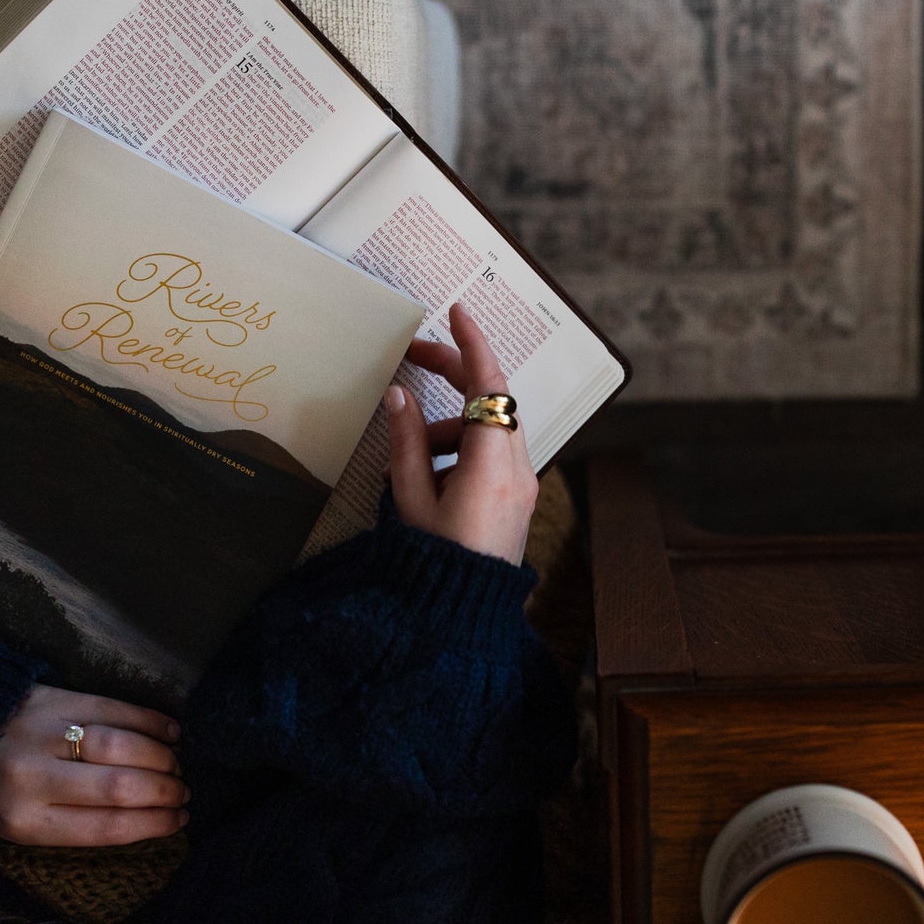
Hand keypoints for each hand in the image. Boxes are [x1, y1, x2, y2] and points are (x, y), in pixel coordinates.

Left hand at [0, 685, 187, 845]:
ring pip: (116, 744)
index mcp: (23, 821)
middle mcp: (29, 777)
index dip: (151, 824)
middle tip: (183, 792)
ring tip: (177, 765)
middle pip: (115, 786)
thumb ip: (77, 823)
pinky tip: (170, 732)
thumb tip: (149, 817)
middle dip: (161, 791)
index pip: (103, 827)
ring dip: (159, 756)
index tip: (178, 821)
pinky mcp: (49, 698)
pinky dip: (147, 720)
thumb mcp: (24, 823)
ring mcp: (39, 732)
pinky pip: (109, 707)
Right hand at [386, 301, 538, 563]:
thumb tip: (400, 395)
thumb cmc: (436, 561)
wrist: (465, 611)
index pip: (488, 386)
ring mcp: (523, 483)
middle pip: (492, 399)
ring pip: (490, 427)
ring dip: (450, 426)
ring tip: (409, 458)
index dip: (472, 344)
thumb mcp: (411, 499)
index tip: (457, 312)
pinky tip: (429, 477)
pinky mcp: (518, 495)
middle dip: (454, 375)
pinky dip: (462, 448)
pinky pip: (493, 452)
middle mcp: (517, 469)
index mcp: (490, 466)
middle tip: (414, 357)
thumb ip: (406, 442)